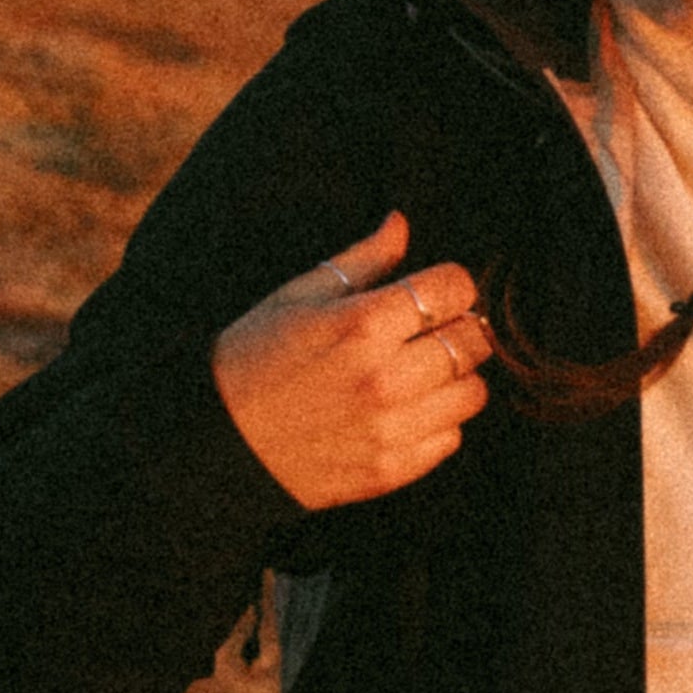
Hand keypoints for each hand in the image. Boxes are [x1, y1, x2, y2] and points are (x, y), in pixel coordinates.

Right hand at [212, 210, 492, 507]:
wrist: (218, 442)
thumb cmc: (254, 359)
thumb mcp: (298, 296)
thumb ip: (363, 260)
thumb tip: (400, 222)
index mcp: (363, 324)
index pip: (455, 288)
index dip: (450, 283)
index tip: (435, 291)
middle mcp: (386, 377)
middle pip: (474, 340)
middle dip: (459, 327)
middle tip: (432, 331)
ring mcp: (391, 428)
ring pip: (472, 392)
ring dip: (455, 378)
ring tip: (421, 374)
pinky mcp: (390, 469)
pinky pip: (451, 438)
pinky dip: (438, 422)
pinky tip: (405, 411)